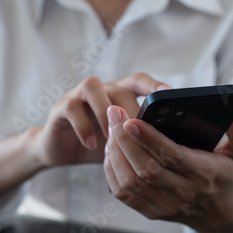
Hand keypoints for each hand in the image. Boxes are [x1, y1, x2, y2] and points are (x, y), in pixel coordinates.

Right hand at [34, 73, 169, 167]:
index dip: (154, 86)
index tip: (170, 95)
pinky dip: (83, 126)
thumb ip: (140, 137)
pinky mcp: (60, 108)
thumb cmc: (96, 144)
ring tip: (111, 137)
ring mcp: (78, 96)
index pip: (139, 81)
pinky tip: (91, 145)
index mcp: (118, 94)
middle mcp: (100, 90)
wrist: (60, 151)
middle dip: (130, 111)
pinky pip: (72, 107)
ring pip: (93, 86)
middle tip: (138, 134)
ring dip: (105, 112)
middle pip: (119, 87)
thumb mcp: (121, 142)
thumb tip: (172, 144)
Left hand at [104, 102, 232, 232]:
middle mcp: (183, 192)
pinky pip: (123, 194)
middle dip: (125, 139)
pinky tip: (112, 149)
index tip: (131, 119)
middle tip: (113, 113)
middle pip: (146, 168)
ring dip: (116, 152)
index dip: (149, 138)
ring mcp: (165, 205)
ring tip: (111, 127)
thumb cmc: (228, 175)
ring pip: (130, 181)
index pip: (172, 156)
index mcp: (204, 174)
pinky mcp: (150, 211)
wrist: (221, 214)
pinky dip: (112, 170)